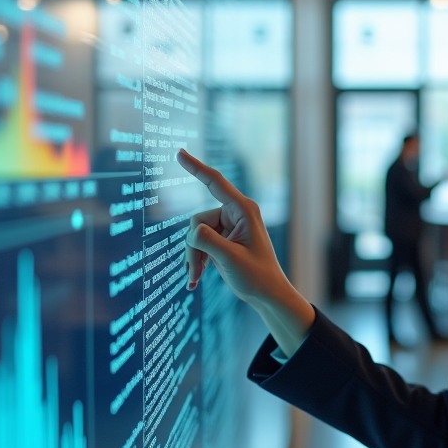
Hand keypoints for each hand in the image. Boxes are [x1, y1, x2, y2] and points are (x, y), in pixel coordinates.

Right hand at [177, 149, 314, 355]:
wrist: (267, 295)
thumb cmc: (257, 276)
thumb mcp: (230, 259)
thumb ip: (208, 241)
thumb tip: (193, 231)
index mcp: (243, 210)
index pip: (215, 183)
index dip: (195, 167)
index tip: (179, 152)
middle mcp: (235, 214)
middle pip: (197, 219)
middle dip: (193, 246)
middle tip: (195, 270)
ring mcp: (228, 227)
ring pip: (195, 233)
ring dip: (194, 256)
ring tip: (196, 278)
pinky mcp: (222, 239)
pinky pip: (199, 242)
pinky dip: (196, 260)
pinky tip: (195, 279)